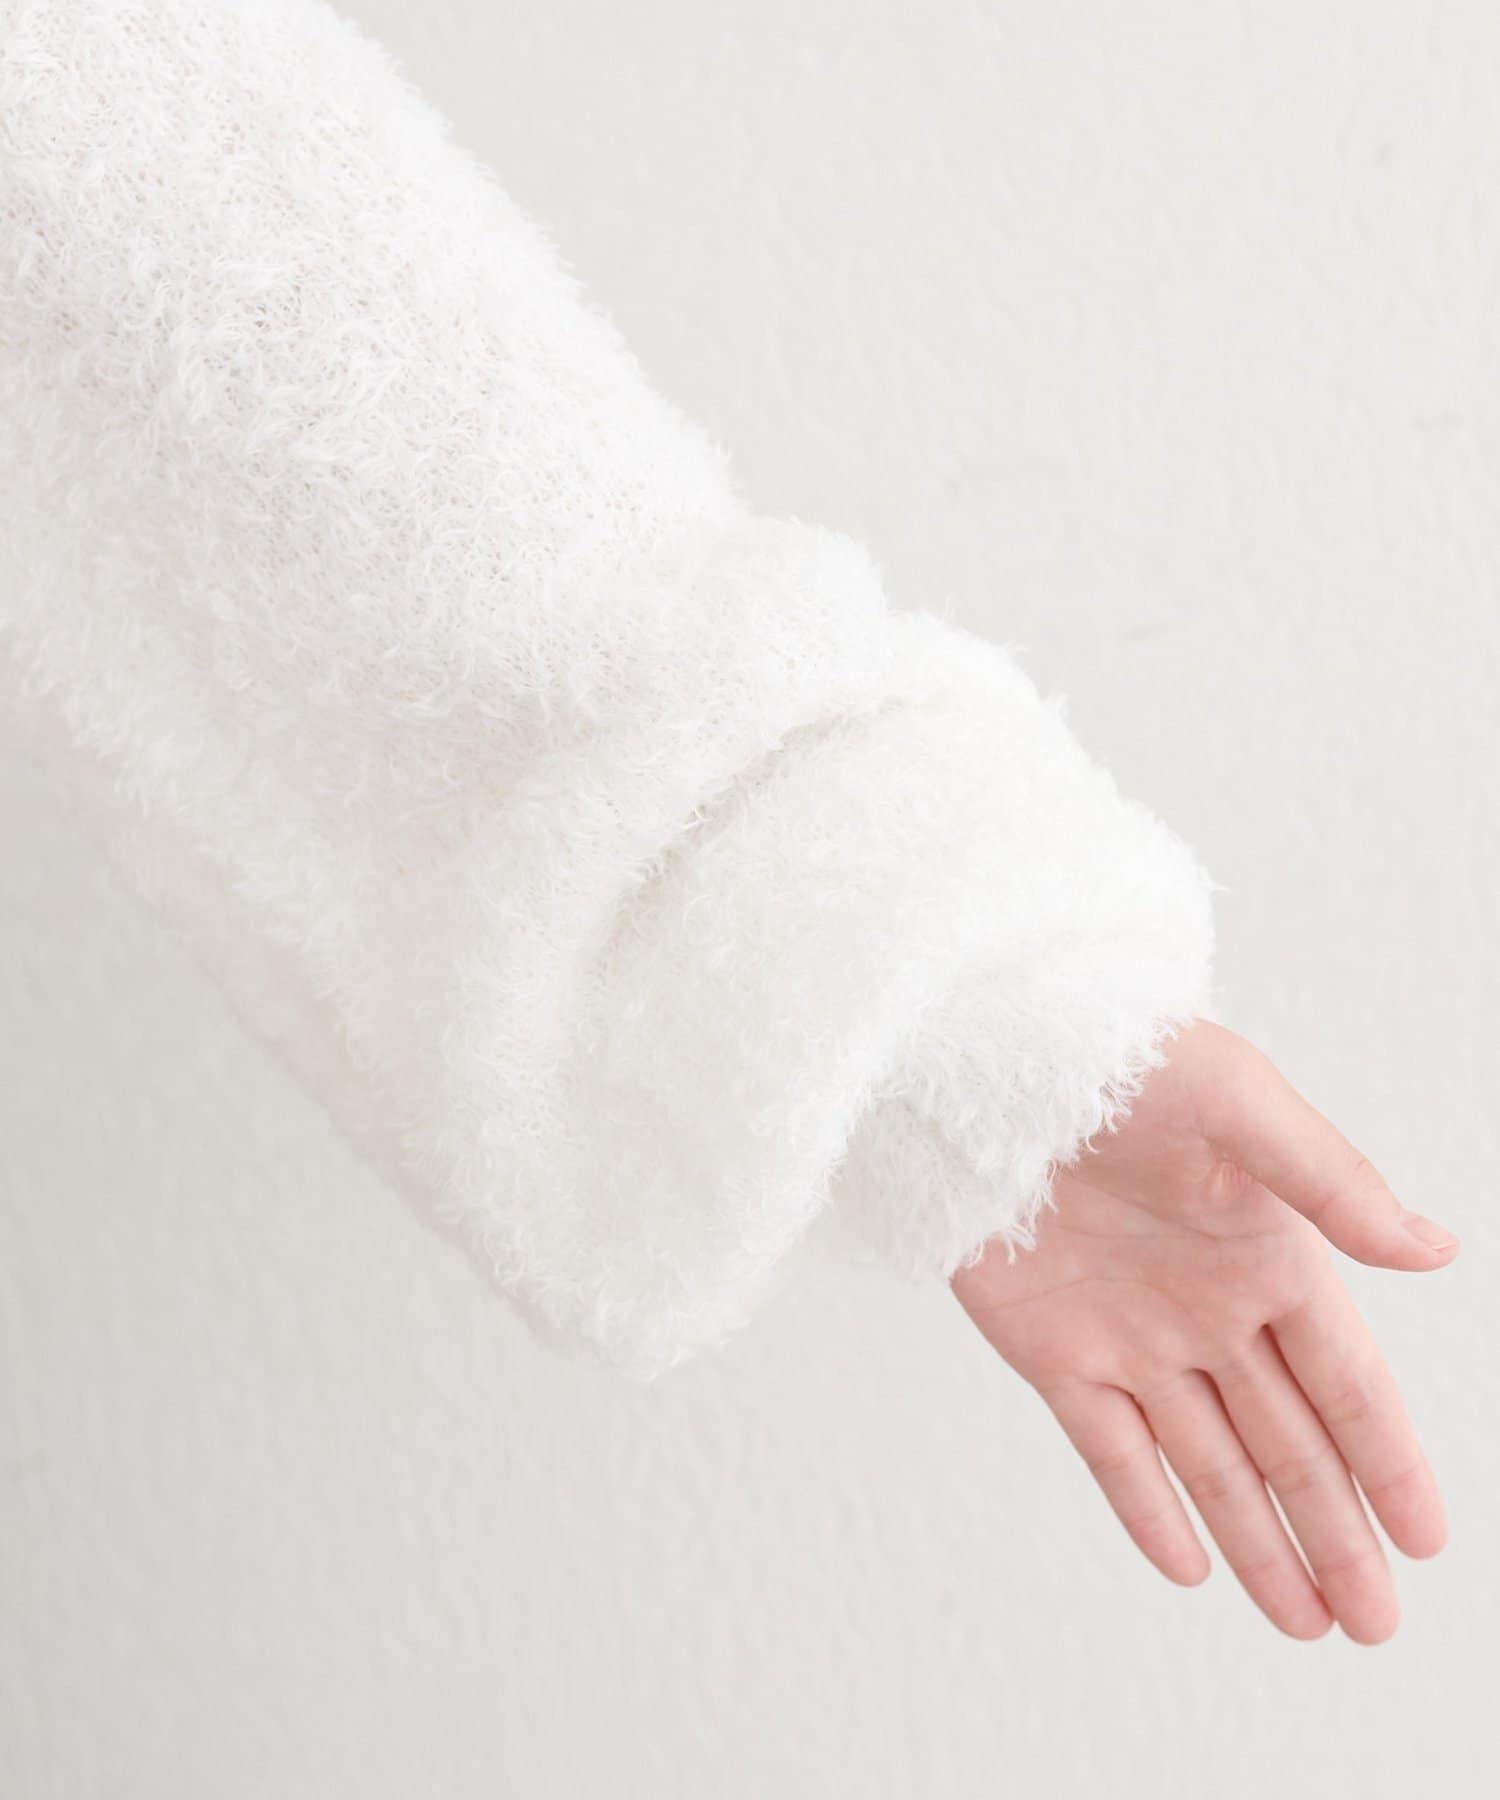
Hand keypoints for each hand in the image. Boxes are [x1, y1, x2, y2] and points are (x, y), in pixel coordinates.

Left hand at [951, 1018, 1455, 1643]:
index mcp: (1268, 1254)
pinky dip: (1148, 1508)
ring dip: (1256, 1540)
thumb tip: (1435, 1251)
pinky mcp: (1052, 1350)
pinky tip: (1191, 1564)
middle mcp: (1209, 1309)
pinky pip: (1109, 1448)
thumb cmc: (1121, 1061)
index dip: (1387, 1461)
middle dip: (1334, 1533)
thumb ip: (1333, 1184)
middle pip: (1289, 1443)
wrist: (984, 1065)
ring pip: (1208, 1463)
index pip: (1347, 1382)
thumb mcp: (1241, 1105)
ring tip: (1305, 1621)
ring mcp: (1131, 1337)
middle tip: (1376, 1624)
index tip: (1427, 1542)